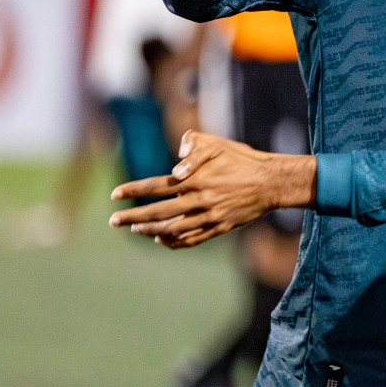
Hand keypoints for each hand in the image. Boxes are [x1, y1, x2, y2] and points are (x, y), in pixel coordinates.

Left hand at [108, 131, 316, 247]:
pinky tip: (161, 240)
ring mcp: (210, 216)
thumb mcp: (219, 144)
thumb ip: (195, 146)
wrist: (272, 182)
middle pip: (158, 212)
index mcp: (196, 178)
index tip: (114, 195)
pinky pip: (192, 239)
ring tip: (134, 230)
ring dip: (150, 231)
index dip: (133, 190)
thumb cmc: (244, 159)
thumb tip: (177, 159)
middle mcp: (199, 199)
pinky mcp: (220, 227)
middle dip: (132, 217)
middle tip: (113, 221)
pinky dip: (174, 242)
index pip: (156, 185)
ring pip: (173, 229)